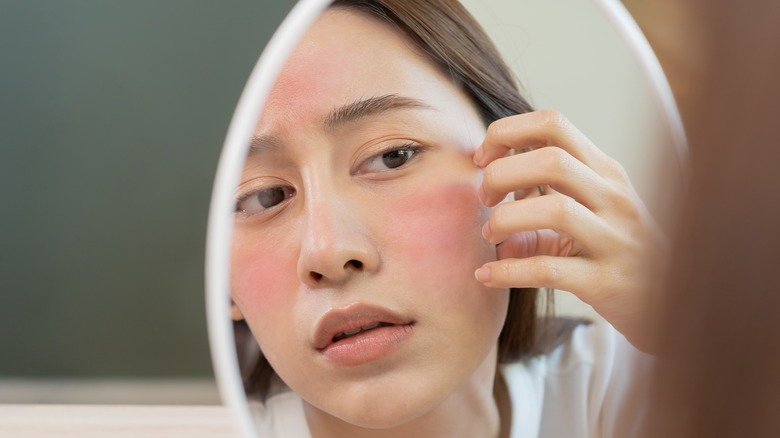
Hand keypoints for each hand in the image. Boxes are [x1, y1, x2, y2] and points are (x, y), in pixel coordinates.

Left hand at [473, 109, 668, 352]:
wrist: (671, 302)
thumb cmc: (616, 249)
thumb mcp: (587, 210)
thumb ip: (541, 195)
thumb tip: (488, 190)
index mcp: (603, 171)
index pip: (552, 123)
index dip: (507, 133)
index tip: (482, 159)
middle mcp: (612, 197)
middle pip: (550, 160)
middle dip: (502, 173)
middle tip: (484, 197)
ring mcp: (614, 238)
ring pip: (554, 210)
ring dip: (505, 219)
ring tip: (490, 235)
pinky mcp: (606, 281)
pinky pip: (549, 270)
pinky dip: (508, 271)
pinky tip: (485, 275)